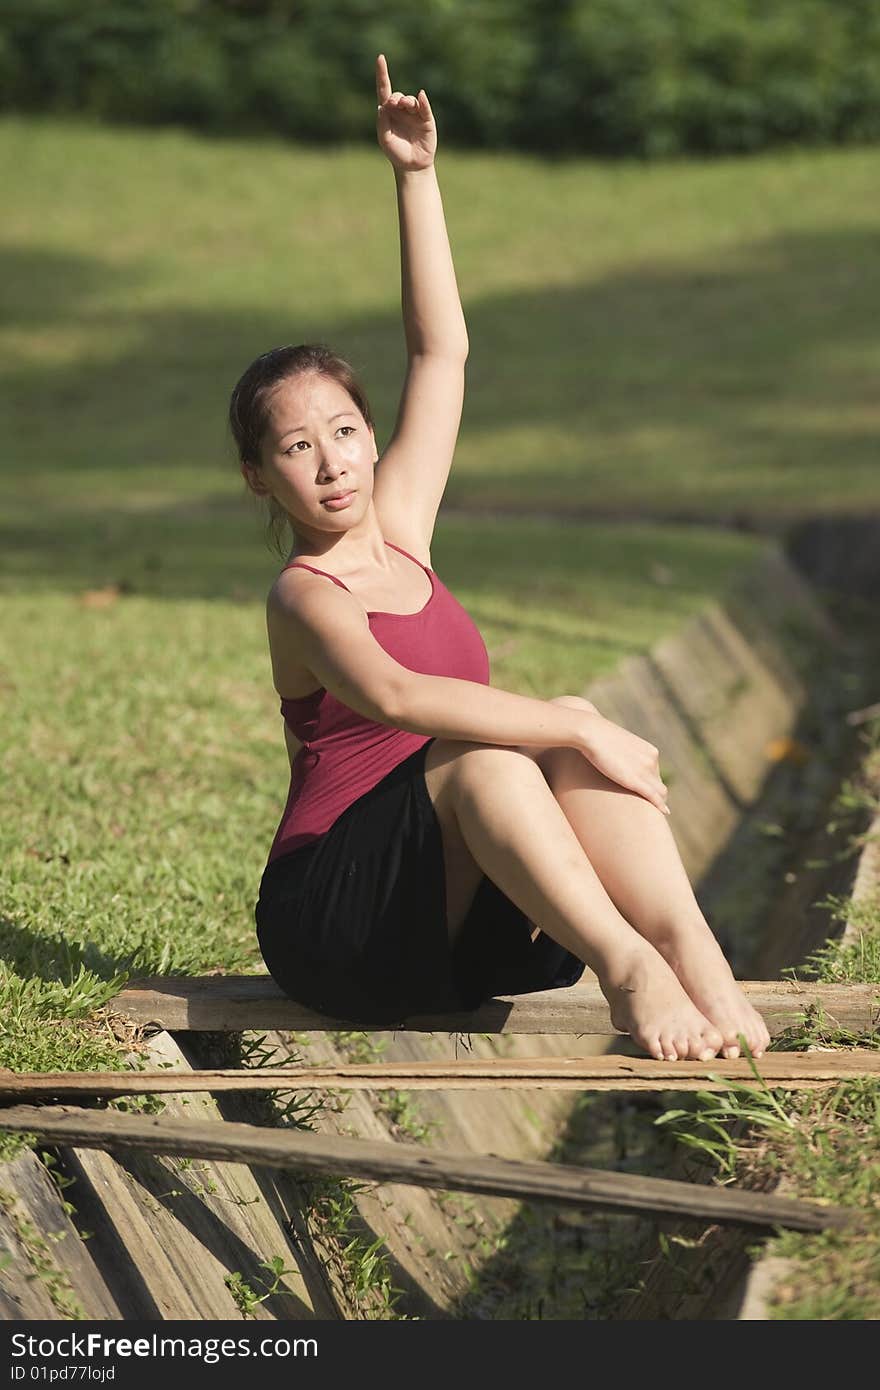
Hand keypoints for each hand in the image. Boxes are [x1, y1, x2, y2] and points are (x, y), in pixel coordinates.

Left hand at [375, 53, 436, 171]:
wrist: (412, 165)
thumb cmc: (396, 152)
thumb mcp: (385, 139)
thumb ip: (382, 123)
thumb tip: (382, 106)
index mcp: (388, 112)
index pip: (384, 89)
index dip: (382, 74)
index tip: (380, 58)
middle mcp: (401, 110)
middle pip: (397, 96)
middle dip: (395, 98)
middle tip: (395, 104)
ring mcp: (414, 114)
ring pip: (410, 100)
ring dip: (407, 101)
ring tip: (405, 106)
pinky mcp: (426, 119)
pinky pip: (424, 107)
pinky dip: (422, 102)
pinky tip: (420, 97)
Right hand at [578, 715, 670, 815]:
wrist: (592, 733)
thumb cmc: (597, 737)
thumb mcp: (616, 745)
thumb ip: (621, 754)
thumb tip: (613, 757)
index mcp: (650, 751)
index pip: (656, 773)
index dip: (652, 785)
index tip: (647, 794)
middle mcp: (652, 760)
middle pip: (659, 784)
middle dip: (657, 796)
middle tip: (652, 808)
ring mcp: (646, 770)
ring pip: (661, 792)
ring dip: (659, 803)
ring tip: (655, 815)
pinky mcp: (636, 781)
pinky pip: (654, 797)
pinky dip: (660, 806)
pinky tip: (664, 813)